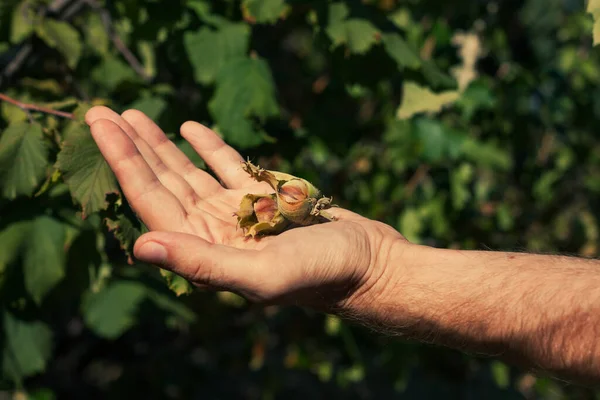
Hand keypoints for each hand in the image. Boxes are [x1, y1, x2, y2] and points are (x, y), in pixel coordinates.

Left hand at [85, 107, 405, 309]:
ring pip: (188, 174)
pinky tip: (190, 128)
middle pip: (163, 184)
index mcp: (206, 253)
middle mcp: (214, 234)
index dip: (125, 164)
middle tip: (102, 113)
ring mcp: (236, 215)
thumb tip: (140, 246)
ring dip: (161, 146)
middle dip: (132, 149)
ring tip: (134, 115)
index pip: (153, 203)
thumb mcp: (263, 271)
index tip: (101, 127)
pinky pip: (226, 168)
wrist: (370, 264)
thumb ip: (202, 262)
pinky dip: (207, 148)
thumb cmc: (322, 272)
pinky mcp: (261, 200)